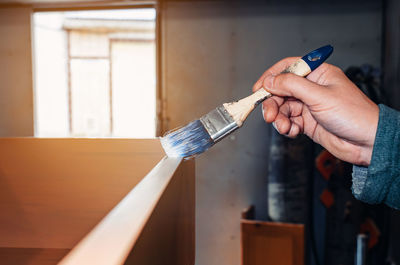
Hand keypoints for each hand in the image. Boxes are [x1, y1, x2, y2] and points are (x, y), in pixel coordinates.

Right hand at [253, 57, 378, 165]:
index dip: (271, 76)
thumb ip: (291, 86)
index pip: (288, 68)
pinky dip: (287, 128)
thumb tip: (270, 80)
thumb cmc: (354, 114)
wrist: (367, 142)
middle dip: (273, 104)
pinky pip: (289, 122)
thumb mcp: (319, 96)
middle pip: (281, 91)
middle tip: (269, 116)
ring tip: (284, 127)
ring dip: (279, 119)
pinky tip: (293, 132)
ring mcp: (309, 106)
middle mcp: (312, 88)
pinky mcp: (308, 122)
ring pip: (283, 108)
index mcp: (318, 74)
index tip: (258, 88)